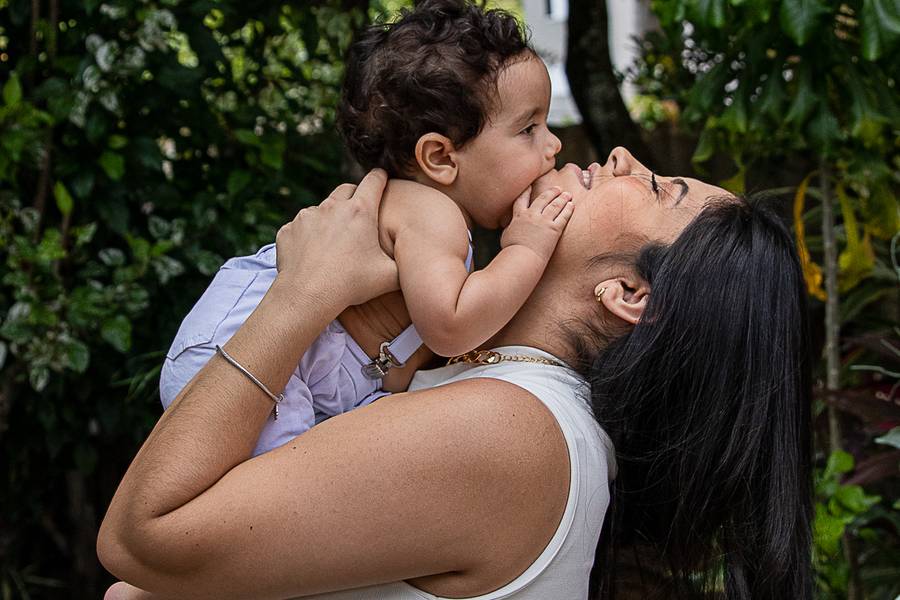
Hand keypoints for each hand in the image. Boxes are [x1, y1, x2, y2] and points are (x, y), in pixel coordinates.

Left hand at [275, 169, 399, 305]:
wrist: (307, 296)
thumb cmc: (351, 285)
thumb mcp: (389, 277)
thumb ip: (406, 265)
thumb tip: (418, 263)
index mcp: (361, 211)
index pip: (374, 180)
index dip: (380, 177)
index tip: (382, 177)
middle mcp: (332, 207)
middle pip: (346, 188)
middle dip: (354, 195)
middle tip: (360, 211)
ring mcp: (307, 216)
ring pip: (322, 209)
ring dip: (330, 218)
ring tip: (334, 242)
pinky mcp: (289, 229)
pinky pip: (301, 227)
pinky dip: (308, 235)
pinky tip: (313, 254)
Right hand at [499, 186, 572, 261]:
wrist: (522, 257)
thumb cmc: (512, 251)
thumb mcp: (506, 235)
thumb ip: (510, 227)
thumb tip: (510, 227)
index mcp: (519, 216)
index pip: (522, 198)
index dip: (527, 191)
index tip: (531, 185)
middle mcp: (532, 215)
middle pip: (543, 198)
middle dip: (551, 192)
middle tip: (557, 188)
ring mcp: (544, 221)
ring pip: (555, 205)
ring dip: (562, 198)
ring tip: (567, 194)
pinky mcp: (554, 229)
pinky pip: (563, 216)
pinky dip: (568, 209)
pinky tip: (572, 205)